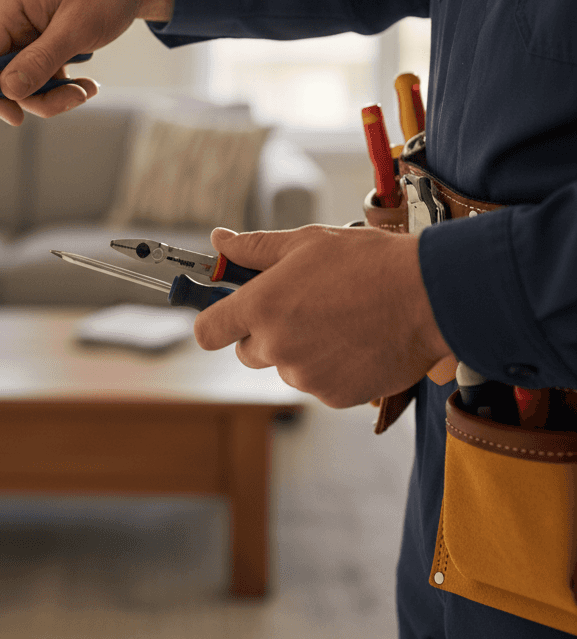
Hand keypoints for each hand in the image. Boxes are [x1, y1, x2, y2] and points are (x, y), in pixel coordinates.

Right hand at [0, 0, 175, 124]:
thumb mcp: (76, 27)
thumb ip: (40, 60)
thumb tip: (8, 90)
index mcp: (7, 5)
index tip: (17, 116)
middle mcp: (10, 19)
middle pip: (3, 78)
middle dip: (37, 96)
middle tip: (74, 98)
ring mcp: (25, 34)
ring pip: (24, 83)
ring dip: (54, 95)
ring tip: (86, 90)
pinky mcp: (41, 45)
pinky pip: (41, 78)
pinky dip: (62, 88)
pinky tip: (87, 84)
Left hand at [194, 225, 450, 407]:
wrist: (430, 297)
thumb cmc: (368, 263)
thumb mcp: (306, 242)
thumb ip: (255, 248)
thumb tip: (219, 241)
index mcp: (262, 307)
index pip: (207, 331)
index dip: (213, 322)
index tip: (223, 314)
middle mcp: (277, 346)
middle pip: (246, 351)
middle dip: (263, 332)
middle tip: (299, 307)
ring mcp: (306, 376)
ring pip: (285, 367)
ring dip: (300, 350)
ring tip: (337, 319)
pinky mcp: (335, 397)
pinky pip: (317, 383)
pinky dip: (329, 368)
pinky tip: (354, 340)